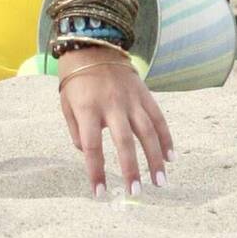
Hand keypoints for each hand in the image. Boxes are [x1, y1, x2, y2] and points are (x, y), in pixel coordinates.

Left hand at [58, 49, 172, 196]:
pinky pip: (158, 118)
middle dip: (130, 169)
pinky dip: (166, 138)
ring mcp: (130, 99)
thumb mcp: (66, 103)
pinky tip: (171, 157)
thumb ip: (75, 130)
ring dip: (155, 159)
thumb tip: (86, 153)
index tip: (99, 193)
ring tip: (160, 182)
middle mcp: (111, 104)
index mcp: (87, 108)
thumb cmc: (76, 79)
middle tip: (135, 192)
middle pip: (124, 142)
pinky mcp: (144, 93)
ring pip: (147, 132)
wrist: (93, 44)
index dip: (95, 171)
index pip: (91, 146)